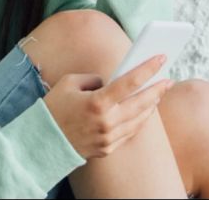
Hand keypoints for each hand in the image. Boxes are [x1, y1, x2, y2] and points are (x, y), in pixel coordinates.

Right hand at [42, 55, 173, 159]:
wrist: (40, 141)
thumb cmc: (53, 108)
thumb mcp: (70, 83)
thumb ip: (94, 79)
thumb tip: (112, 82)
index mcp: (97, 102)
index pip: (130, 82)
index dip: (148, 68)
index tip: (161, 58)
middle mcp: (106, 122)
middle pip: (141, 103)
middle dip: (157, 89)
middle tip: (168, 79)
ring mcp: (108, 138)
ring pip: (138, 119)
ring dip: (150, 105)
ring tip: (158, 94)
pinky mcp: (107, 148)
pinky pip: (130, 132)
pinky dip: (139, 120)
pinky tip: (144, 111)